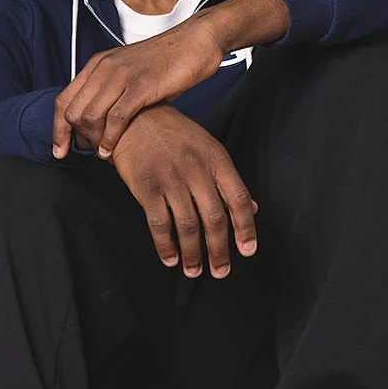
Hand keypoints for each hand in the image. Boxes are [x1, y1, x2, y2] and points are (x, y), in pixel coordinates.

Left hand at [52, 18, 224, 160]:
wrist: (195, 42)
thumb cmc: (167, 62)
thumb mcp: (130, 72)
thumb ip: (112, 92)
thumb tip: (101, 122)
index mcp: (98, 64)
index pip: (64, 99)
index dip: (57, 128)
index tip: (59, 150)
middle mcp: (104, 68)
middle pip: (73, 110)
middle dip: (72, 138)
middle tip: (82, 155)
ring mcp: (122, 76)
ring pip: (91, 115)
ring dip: (92, 141)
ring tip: (102, 154)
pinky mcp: (141, 86)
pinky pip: (116, 118)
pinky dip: (110, 139)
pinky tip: (112, 150)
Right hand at [109, 104, 257, 277]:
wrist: (134, 117)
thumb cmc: (174, 136)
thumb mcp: (208, 149)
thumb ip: (227, 181)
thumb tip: (252, 210)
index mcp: (217, 159)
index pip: (238, 199)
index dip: (245, 228)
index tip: (247, 251)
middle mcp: (196, 170)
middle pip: (214, 218)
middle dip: (219, 250)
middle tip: (220, 271)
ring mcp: (170, 179)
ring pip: (188, 226)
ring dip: (193, 254)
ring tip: (195, 271)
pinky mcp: (146, 187)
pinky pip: (159, 224)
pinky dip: (166, 246)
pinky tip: (171, 259)